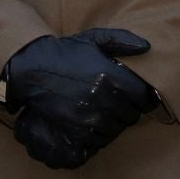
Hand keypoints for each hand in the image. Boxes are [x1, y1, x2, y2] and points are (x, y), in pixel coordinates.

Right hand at [3, 28, 153, 157]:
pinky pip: (100, 140)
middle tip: (115, 101)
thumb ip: (121, 40)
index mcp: (111, 76)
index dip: (139, 96)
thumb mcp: (93, 39)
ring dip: (114, 123)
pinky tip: (92, 121)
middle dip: (127, 109)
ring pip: (117, 130)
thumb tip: (146, 47)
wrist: (33, 68)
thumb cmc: (66, 52)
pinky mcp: (77, 131)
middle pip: (131, 115)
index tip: (131, 93)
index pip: (141, 97)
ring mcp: (90, 118)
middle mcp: (104, 99)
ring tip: (103, 111)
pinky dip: (99, 134)